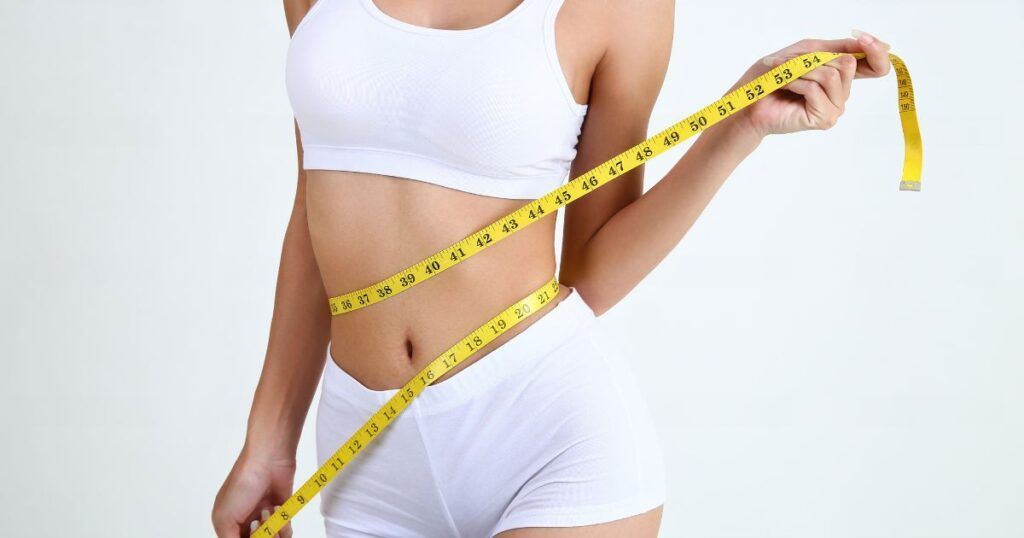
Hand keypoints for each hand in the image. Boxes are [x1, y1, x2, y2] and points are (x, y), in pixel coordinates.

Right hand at [212, 449, 295, 537]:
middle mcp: (246, 525)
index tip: (248, 532)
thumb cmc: (243, 482)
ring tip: (267, 512)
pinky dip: (283, 525)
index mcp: (228, 526)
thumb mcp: (224, 517)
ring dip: (272, 532)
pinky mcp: (282, 515)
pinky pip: (286, 533)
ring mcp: (264, 520)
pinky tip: (276, 508)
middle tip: (257, 522)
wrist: (269, 461)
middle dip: (260, 537)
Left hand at [725, 30, 892, 138]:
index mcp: (841, 77)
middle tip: (790, 63)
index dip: (875, 51)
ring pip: (832, 75)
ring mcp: (835, 108)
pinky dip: (796, 82)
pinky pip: (816, 89)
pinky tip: (785, 87)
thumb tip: (873, 43)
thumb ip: (838, 47)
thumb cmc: (772, 77)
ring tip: (784, 76)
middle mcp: (842, 93)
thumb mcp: (806, 51)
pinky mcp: (824, 118)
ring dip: (802, 70)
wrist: (750, 101)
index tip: (864, 38)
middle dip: (815, 57)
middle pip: (848, 64)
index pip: (875, 66)